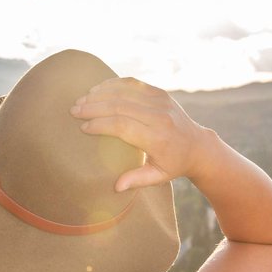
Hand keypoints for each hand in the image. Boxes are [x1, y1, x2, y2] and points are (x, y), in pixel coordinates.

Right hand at [70, 77, 215, 191]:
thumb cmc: (173, 164)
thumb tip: (116, 187)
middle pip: (120, 106)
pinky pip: (133, 84)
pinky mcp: (160, 92)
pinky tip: (97, 88)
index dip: (100, 125)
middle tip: (74, 110)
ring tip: (81, 99)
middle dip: (94, 107)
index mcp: (158, 138)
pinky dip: (113, 84)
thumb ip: (137, 180)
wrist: (198, 145)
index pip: (123, 126)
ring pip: (125, 91)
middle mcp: (160, 117)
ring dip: (100, 93)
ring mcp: (161, 101)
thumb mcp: (158, 177)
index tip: (83, 128)